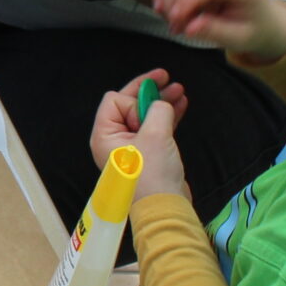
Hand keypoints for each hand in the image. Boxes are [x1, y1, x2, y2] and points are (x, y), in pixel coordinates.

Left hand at [89, 72, 188, 202]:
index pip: (115, 101)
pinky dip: (167, 116)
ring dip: (161, 102)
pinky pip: (155, 128)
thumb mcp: (155, 135)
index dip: (134, 101)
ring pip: (145, 116)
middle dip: (149, 91)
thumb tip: (162, 102)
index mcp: (104, 135)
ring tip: (179, 90)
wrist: (165, 208)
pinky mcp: (148, 155)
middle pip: (129, 105)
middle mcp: (113, 140)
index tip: (149, 114)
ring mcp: (131, 148)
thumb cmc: (153, 175)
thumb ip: (158, 110)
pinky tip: (181, 104)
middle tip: (166, 77)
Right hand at [153, 0, 285, 63]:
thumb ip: (215, 32)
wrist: (262, 19)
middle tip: (176, 29)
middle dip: (173, 4)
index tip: (175, 23)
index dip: (185, 1)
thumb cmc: (251, 30)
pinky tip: (163, 6)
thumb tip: (190, 27)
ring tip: (172, 21)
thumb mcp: (239, 39)